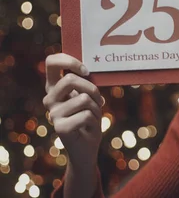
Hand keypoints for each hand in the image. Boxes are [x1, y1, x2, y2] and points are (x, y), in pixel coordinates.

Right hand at [43, 53, 103, 170]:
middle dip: (92, 89)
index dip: (69, 61)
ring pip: (84, 98)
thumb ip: (85, 83)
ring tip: (92, 116)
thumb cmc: (89, 117)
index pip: (51, 63)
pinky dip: (95, 120)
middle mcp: (50, 99)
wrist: (86, 147)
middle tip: (98, 100)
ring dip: (96, 108)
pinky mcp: (60, 128)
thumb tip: (88, 69)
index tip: (86, 71)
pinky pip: (86, 115)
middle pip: (70, 79)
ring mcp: (53, 114)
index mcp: (55, 88)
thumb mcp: (88, 96)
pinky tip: (89, 127)